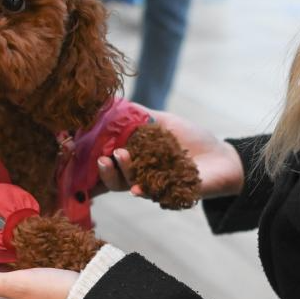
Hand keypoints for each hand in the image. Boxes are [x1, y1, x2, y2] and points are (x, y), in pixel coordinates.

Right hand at [96, 108, 243, 198]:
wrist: (222, 156)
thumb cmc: (190, 139)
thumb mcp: (162, 122)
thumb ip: (139, 116)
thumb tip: (112, 102)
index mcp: (134, 161)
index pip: (108, 164)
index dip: (91, 163)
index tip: (77, 153)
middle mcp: (140, 178)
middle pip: (114, 180)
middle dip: (105, 170)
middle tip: (102, 158)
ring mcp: (155, 188)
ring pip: (131, 186)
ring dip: (122, 174)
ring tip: (120, 156)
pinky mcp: (173, 196)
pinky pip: (155, 196)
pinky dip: (144, 192)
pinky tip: (136, 189)